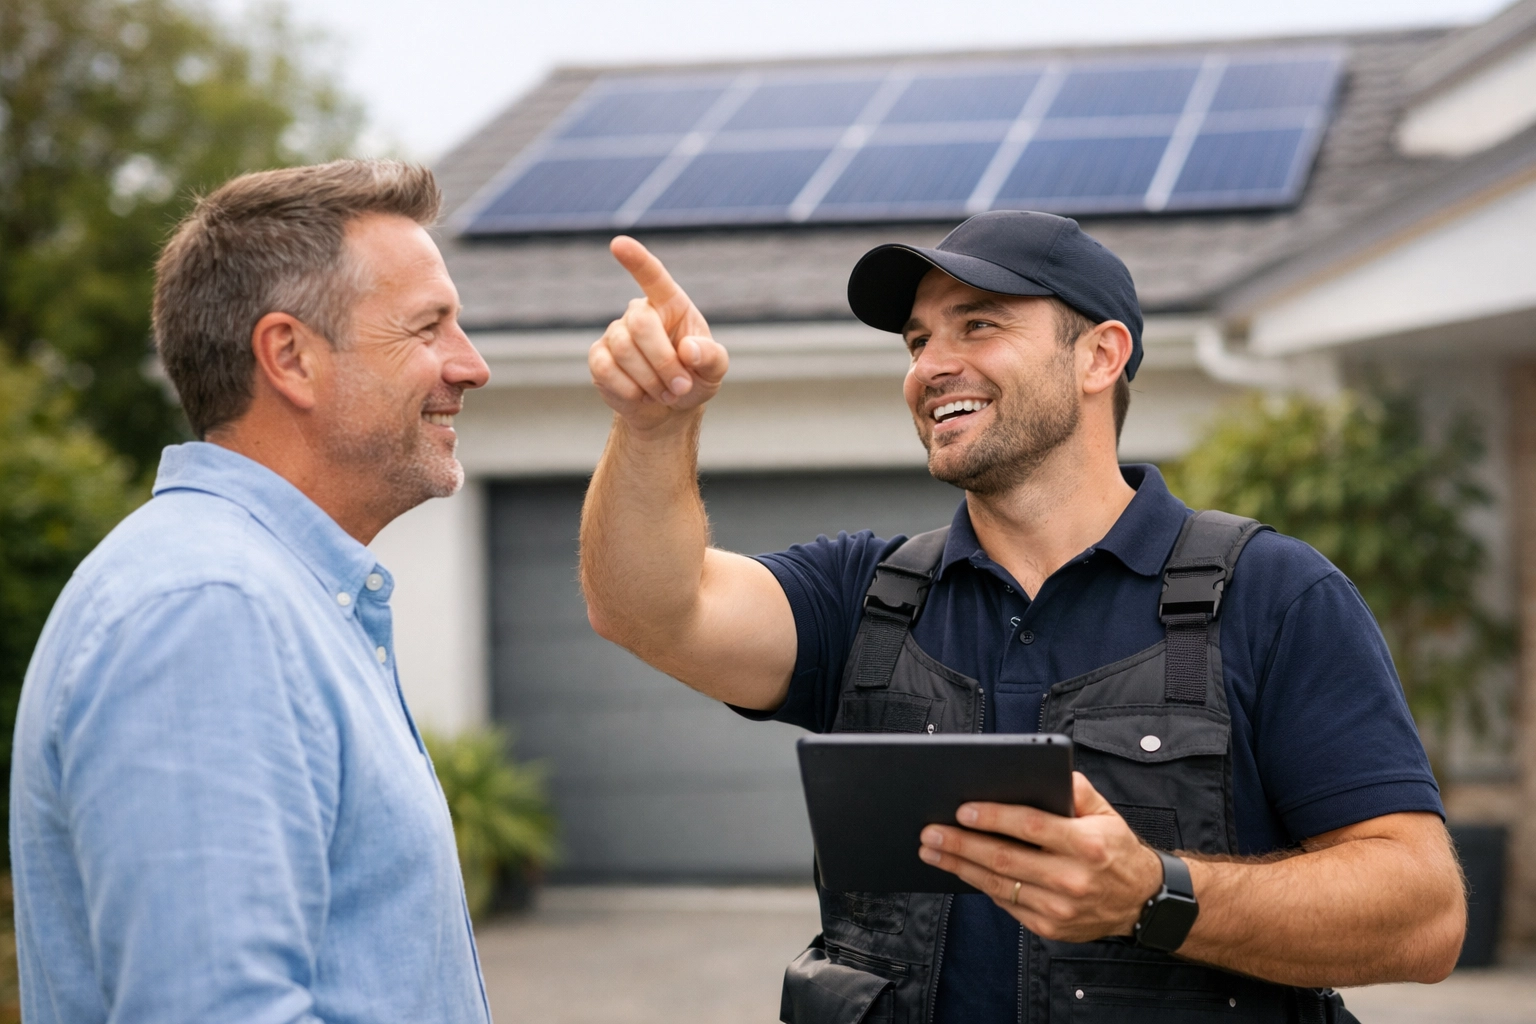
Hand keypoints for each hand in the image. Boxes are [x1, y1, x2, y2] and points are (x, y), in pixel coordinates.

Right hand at [589, 236, 729, 433]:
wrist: (668, 408)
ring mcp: (615, 333)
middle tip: (680, 387)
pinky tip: (641, 395)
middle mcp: (639, 312)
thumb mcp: (714, 370)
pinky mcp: (598, 357)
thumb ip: (712, 357)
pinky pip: (606, 369)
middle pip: (640, 323)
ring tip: (665, 393)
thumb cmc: (693, 378)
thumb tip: (688, 349)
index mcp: (670, 304)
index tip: (618, 243)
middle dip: (663, 361)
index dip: (636, 260)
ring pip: (624, 349)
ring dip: (651, 380)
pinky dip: (630, 390)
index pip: (653, 276)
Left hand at [918, 772, 1164, 943]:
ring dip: (960, 867)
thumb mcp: (1106, 813)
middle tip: (930, 832)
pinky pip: (1007, 904)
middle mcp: (1074, 879)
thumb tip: (1042, 771)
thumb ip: (1076, 790)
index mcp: (1088, 845)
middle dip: (962, 844)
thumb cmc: (1115, 848)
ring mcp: (1061, 909)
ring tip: (932, 851)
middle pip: (1006, 859)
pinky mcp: (1051, 928)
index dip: (995, 818)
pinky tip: (960, 869)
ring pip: (1000, 886)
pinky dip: (981, 885)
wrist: (1141, 901)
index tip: (962, 809)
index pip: (1032, 827)